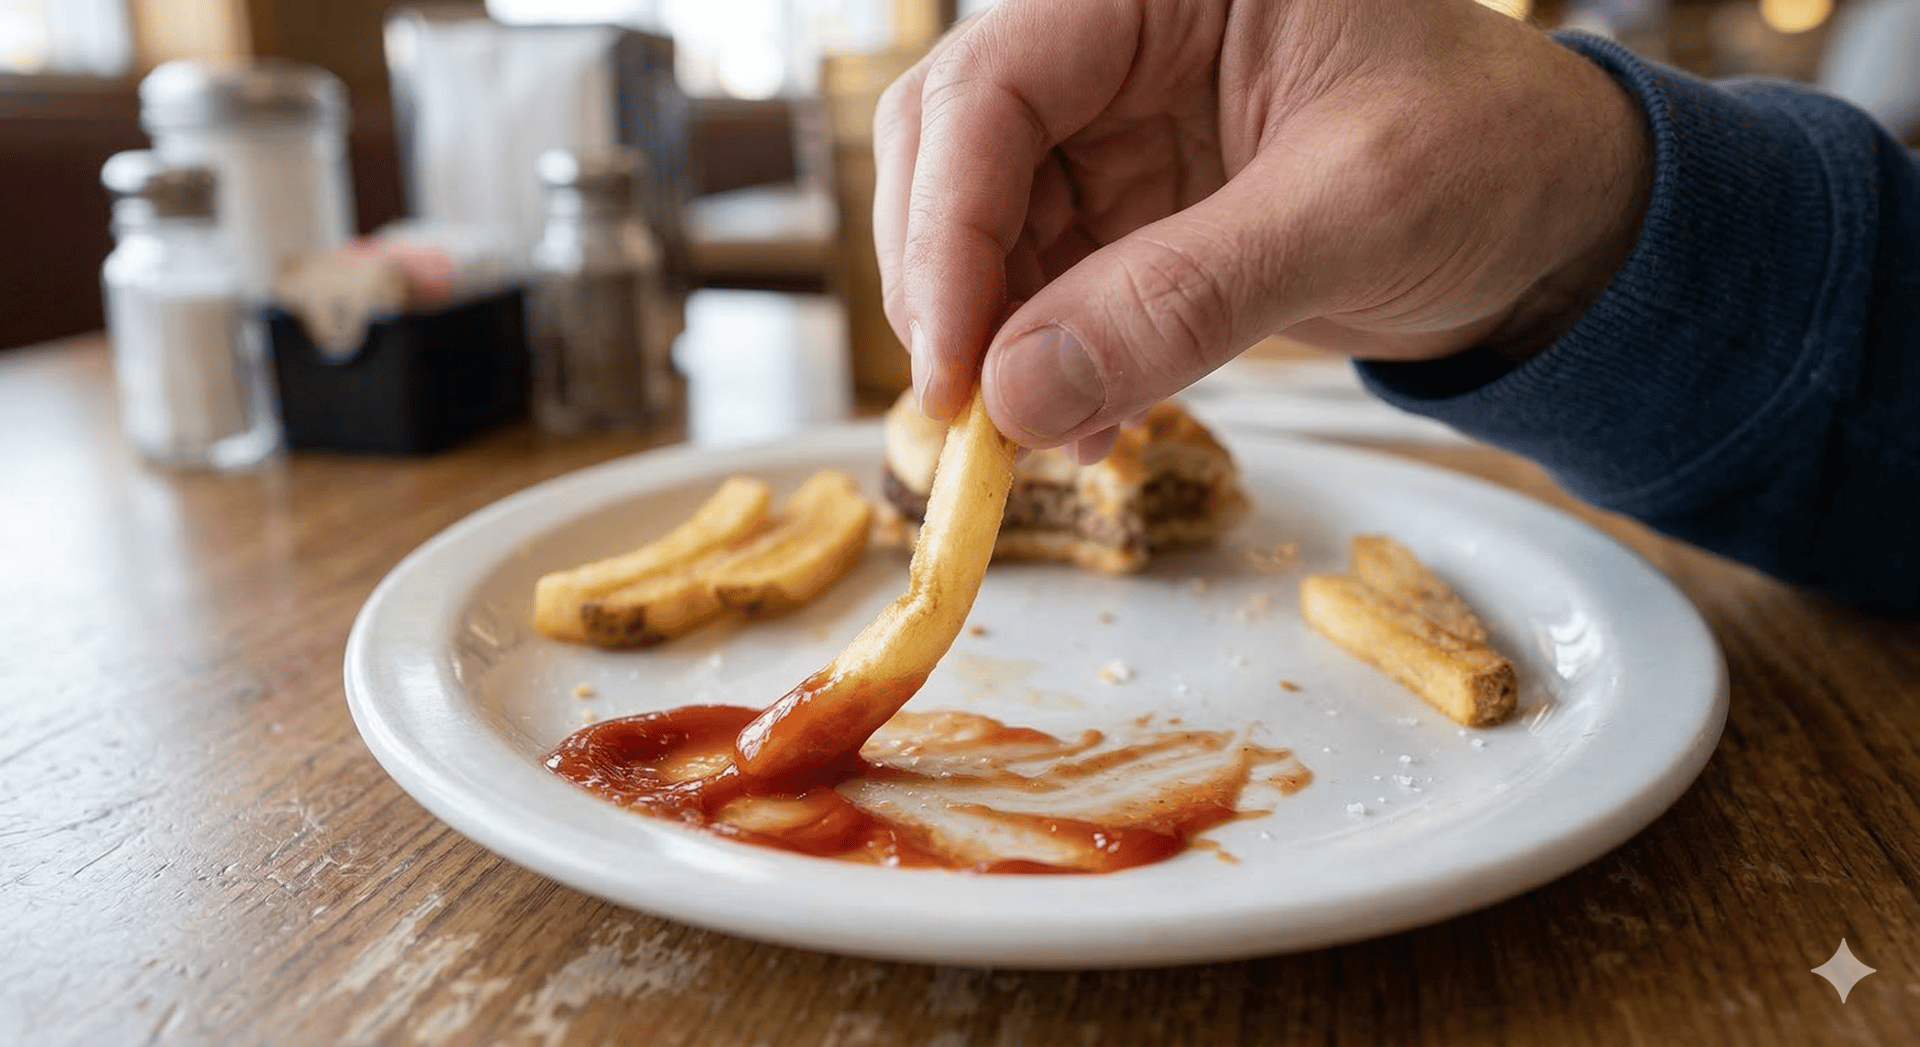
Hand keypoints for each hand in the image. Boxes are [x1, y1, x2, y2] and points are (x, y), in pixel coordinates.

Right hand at [872, 0, 1649, 458]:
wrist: (1556, 219)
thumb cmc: (1493, 155)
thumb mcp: (1358, 209)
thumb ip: (1189, 295)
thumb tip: (1019, 392)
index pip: (995, 87)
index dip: (948, 229)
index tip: (954, 368)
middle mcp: (1119, 49)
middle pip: (952, 152)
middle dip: (950, 286)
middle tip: (971, 412)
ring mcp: (1115, 137)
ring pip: (981, 234)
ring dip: (993, 345)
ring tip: (1048, 436)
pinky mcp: (1128, 219)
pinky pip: (1038, 291)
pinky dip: (1043, 367)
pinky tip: (1082, 426)